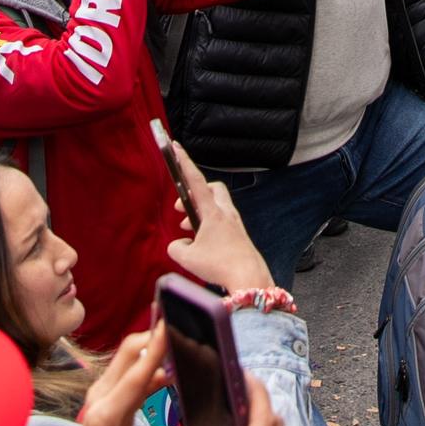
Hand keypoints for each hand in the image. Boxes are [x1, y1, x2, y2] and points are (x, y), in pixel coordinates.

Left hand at [51, 322, 191, 425]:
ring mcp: (99, 396)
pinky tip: (174, 372)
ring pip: (129, 356)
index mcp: (107, 420)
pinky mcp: (106, 396)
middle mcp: (99, 401)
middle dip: (156, 338)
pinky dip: (151, 365)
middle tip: (187, 330)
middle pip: (129, 353)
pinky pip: (131, 370)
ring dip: (155, 349)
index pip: (135, 377)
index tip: (170, 325)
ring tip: (185, 346)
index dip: (155, 350)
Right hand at [161, 140, 274, 294]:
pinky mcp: (239, 235)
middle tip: (180, 206)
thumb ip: (176, 247)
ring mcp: (235, 224)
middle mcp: (226, 213)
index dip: (183, 162)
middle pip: (210, 188)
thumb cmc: (220, 265)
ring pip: (216, 206)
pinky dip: (208, 225)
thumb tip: (179, 244)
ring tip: (187, 229)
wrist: (249, 278)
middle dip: (194, 192)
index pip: (194, 180)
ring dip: (199, 212)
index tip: (175, 147)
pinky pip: (222, 221)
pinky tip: (201, 244)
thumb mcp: (187, 258)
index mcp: (212, 212)